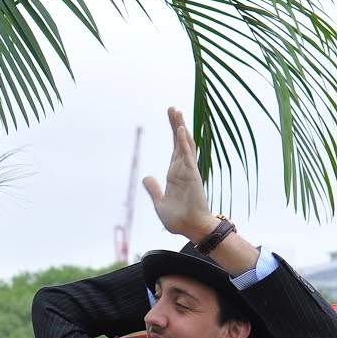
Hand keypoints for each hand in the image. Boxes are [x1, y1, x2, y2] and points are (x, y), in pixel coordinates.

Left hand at [142, 106, 216, 242]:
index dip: (173, 135)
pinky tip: (180, 130)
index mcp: (175, 175)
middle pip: (179, 143)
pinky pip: (186, 156)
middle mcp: (182, 170)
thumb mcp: (159, 203)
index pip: (174, 150)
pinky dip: (182, 143)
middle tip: (172, 108)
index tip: (172, 120)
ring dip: (179, 128)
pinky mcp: (191, 175)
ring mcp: (188, 171)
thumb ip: (153, 189)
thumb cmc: (178, 219)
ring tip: (176, 111)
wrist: (190, 229)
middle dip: (176, 125)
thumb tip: (146, 177)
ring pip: (184, 145)